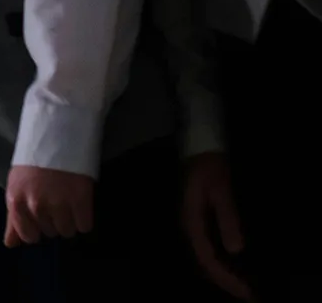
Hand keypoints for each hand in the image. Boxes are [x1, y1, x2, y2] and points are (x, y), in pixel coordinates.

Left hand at [2, 165, 94, 245]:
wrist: (56, 137)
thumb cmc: (32, 163)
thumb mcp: (16, 187)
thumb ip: (13, 218)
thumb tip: (11, 245)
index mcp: (16, 202)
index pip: (29, 236)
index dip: (37, 228)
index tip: (41, 215)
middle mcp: (35, 206)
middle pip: (50, 233)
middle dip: (53, 220)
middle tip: (54, 200)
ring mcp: (58, 204)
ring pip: (67, 232)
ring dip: (69, 221)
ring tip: (67, 200)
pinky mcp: (80, 200)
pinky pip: (84, 226)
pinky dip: (84, 219)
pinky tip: (79, 203)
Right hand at [180, 152, 251, 299]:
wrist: (197, 147)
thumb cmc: (209, 166)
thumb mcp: (222, 189)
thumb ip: (228, 217)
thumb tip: (237, 249)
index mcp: (191, 221)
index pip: (207, 258)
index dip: (225, 278)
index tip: (245, 291)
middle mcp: (188, 226)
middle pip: (203, 262)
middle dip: (225, 281)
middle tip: (248, 294)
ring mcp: (190, 224)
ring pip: (203, 258)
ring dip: (222, 274)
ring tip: (242, 285)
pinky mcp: (195, 221)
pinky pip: (205, 249)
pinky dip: (219, 262)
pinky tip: (231, 265)